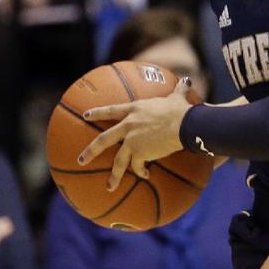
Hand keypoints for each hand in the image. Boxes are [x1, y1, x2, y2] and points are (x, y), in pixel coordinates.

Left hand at [77, 78, 193, 190]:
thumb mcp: (177, 97)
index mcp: (135, 110)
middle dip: (91, 151)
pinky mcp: (140, 153)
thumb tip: (186, 82)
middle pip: (104, 139)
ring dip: (114, 175)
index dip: (97, 113)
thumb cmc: (181, 109)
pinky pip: (138, 166)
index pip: (111, 110)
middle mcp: (129, 125)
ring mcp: (132, 140)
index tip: (85, 115)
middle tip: (81, 160)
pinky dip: (141, 172)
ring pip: (118, 161)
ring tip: (109, 186)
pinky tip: (145, 176)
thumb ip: (178, 90)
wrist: (183, 124)